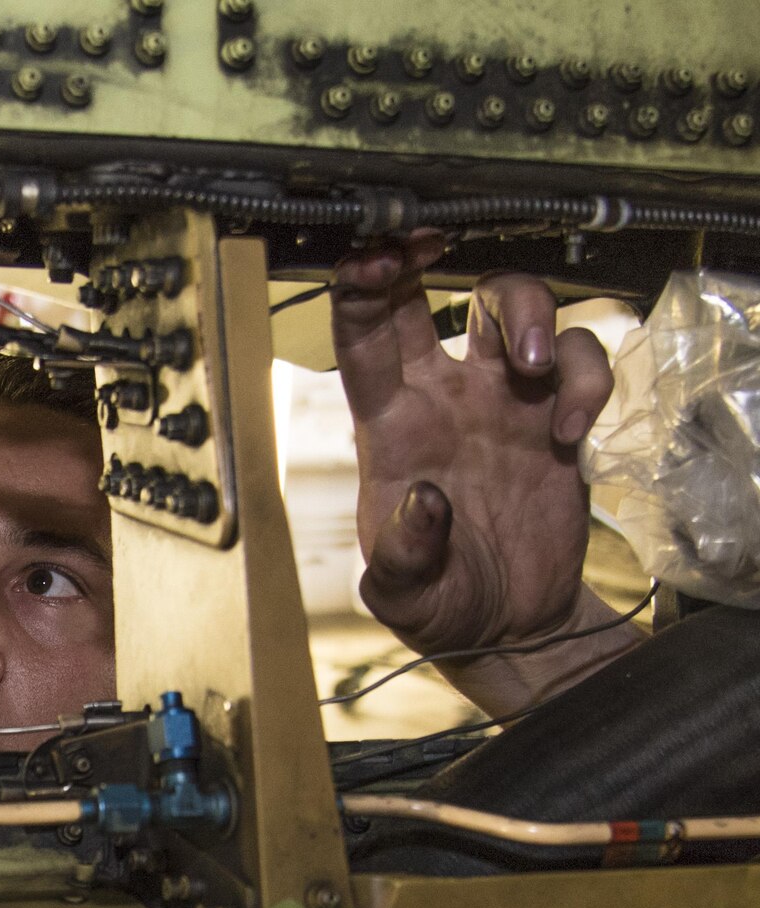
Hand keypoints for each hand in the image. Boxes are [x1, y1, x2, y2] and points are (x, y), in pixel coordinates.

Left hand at [332, 231, 628, 712]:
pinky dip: (584, 378)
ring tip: (533, 368)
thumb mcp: (403, 593)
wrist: (506, 625)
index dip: (364, 285)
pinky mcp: (554, 416)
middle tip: (438, 239)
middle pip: (434, 290)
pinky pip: (576, 359)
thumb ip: (404, 553)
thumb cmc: (438, 603)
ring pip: (513, 304)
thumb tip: (423, 501)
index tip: (377, 257)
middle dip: (430, 251)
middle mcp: (443, 396)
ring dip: (530, 313)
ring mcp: (501, 400)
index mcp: (389, 423)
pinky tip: (573, 430)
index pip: (365, 334)